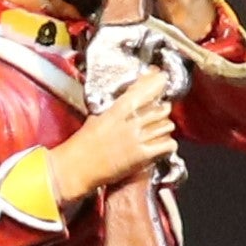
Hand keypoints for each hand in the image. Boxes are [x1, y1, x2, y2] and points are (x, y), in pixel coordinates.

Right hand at [47, 74, 176, 205]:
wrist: (77, 167)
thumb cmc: (83, 144)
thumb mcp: (96, 117)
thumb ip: (113, 109)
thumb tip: (125, 102)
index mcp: (118, 109)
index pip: (144, 88)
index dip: (157, 81)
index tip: (161, 78)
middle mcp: (130, 122)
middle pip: (161, 108)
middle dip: (162, 109)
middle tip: (157, 112)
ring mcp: (138, 139)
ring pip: (167, 125)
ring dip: (165, 127)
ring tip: (158, 130)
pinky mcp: (142, 156)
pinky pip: (167, 145)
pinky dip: (168, 144)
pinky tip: (161, 145)